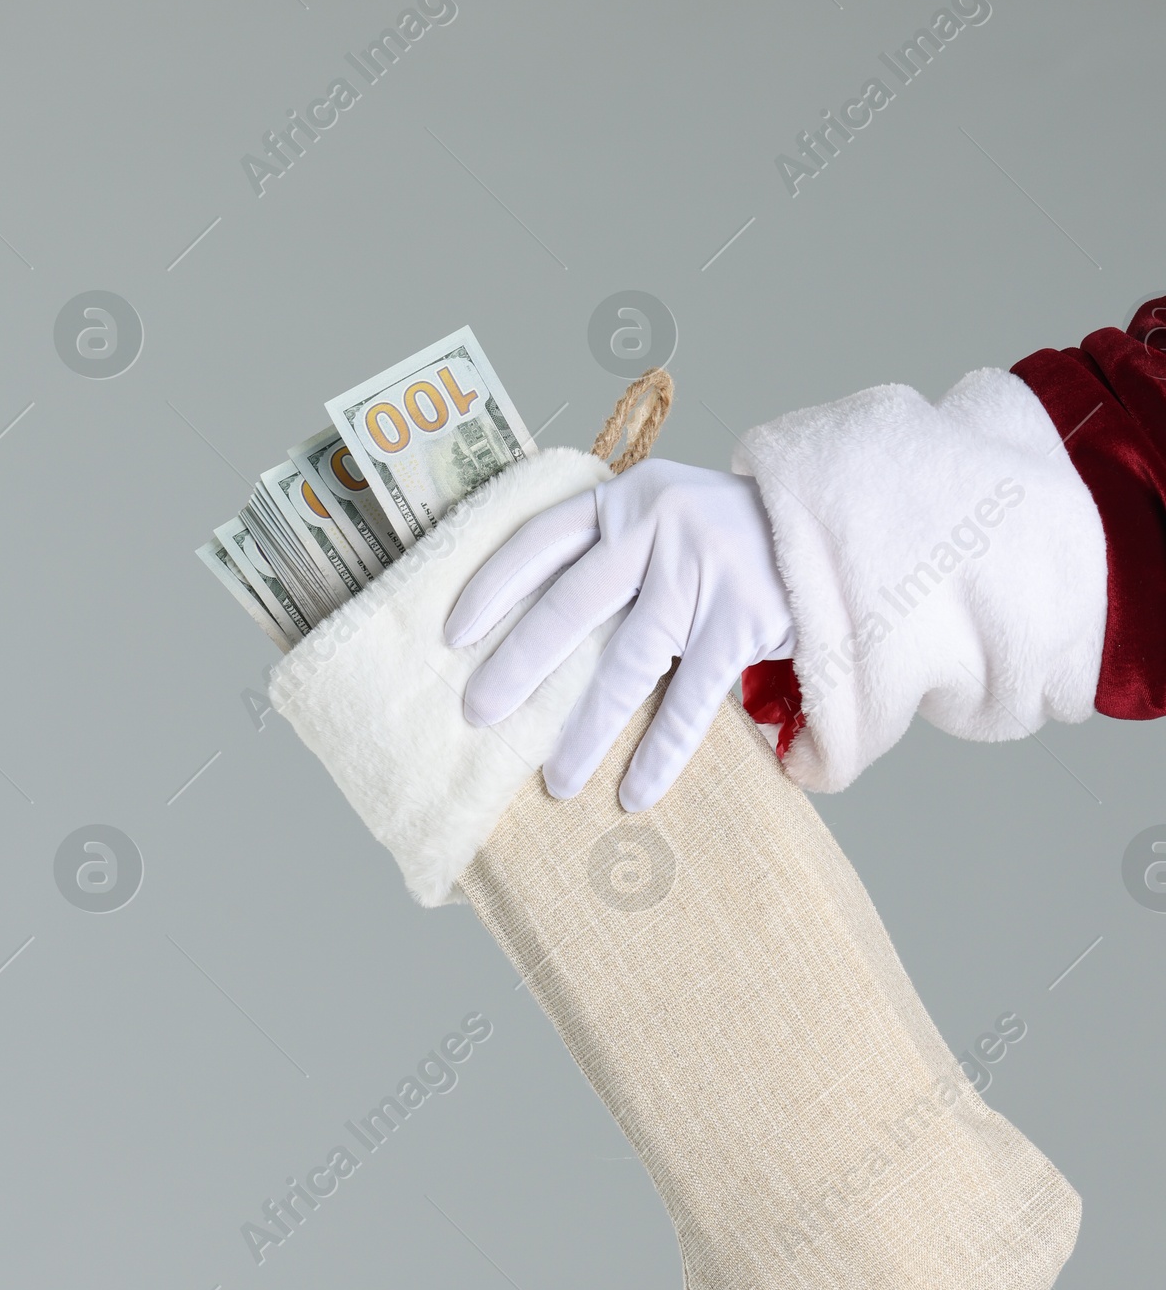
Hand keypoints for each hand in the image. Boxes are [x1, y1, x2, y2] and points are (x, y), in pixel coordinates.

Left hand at [445, 459, 794, 810]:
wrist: (837, 521)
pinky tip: (633, 792)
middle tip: (477, 714)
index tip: (451, 635)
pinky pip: (692, 701)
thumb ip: (615, 547)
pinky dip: (660, 752)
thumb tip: (536, 629)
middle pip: (570, 604)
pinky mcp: (743, 619)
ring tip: (555, 781)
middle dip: (518, 666)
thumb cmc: (734, 532)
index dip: (493, 587)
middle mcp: (657, 526)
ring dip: (585, 729)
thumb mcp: (669, 510)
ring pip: (627, 664)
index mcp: (626, 498)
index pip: (541, 539)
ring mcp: (702, 572)